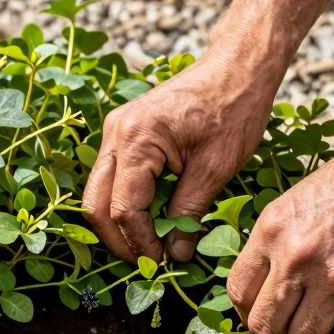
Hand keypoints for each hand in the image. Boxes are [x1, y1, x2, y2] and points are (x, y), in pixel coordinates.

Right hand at [83, 51, 274, 263]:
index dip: (140, 244)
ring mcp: (116, 131)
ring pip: (99, 191)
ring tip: (148, 247)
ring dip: (118, 223)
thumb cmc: (234, 110)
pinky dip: (125, 202)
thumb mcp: (215, 169)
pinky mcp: (125, 132)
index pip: (123, 208)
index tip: (160, 265)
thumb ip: (188, 213)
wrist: (238, 68)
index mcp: (136, 139)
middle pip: (95, 203)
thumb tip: (175, 255)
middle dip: (117, 239)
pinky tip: (149, 219)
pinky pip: (113, 176)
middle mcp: (116, 133)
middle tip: (146, 264)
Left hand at [227, 118, 333, 333]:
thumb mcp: (303, 195)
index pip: (238, 291)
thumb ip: (281, 237)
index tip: (262, 309)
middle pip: (264, 326)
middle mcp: (297, 258)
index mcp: (273, 229)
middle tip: (289, 326)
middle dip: (275, 333)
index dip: (248, 308)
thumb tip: (269, 278)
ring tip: (326, 316)